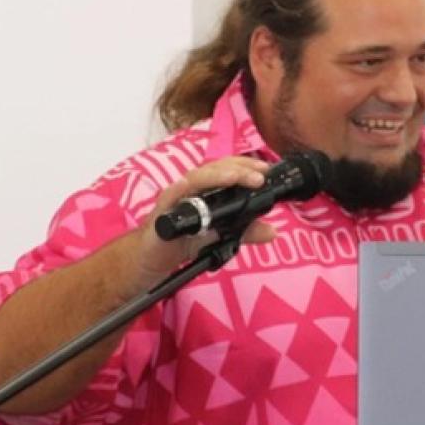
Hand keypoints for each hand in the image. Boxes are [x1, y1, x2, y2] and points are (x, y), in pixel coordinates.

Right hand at [131, 156, 278, 287]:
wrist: (152, 259)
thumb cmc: (183, 240)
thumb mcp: (220, 237)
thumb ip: (245, 232)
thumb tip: (272, 231)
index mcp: (206, 190)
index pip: (227, 169)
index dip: (246, 165)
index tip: (266, 169)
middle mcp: (191, 188)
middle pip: (214, 169)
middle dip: (238, 169)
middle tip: (259, 176)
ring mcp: (175, 198)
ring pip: (194, 179)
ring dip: (215, 176)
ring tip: (235, 177)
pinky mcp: (161, 213)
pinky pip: (169, 198)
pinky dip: (179, 191)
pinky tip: (187, 187)